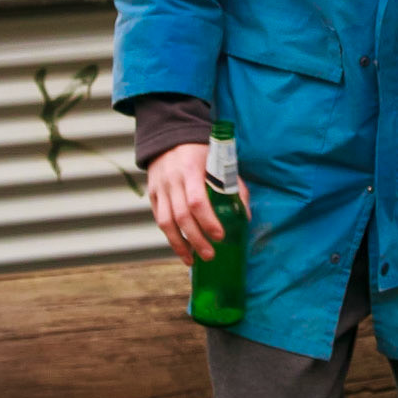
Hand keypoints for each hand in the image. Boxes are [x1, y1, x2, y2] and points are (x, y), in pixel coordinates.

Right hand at [146, 142, 250, 267]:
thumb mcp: (220, 162)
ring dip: (179, 245)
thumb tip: (244, 216)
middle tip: (210, 255)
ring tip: (192, 260)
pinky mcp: (152, 194)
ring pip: (165, 222)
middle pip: (181, 216)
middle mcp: (172, 180)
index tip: (220, 236)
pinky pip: (159, 219)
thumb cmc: (201, 152)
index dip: (208, 221)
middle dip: (196, 239)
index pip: (197, 201)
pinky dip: (170, 236)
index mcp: (191, 170)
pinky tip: (181, 248)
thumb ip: (233, 187)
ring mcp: (159, 188)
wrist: (170, 136)